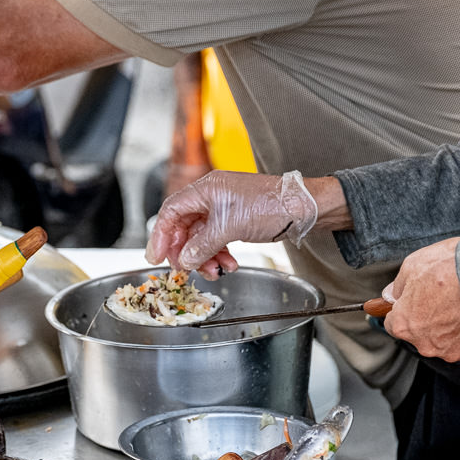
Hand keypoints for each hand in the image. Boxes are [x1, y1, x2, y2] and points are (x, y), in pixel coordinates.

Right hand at [145, 170, 316, 279]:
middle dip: (185, 252)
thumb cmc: (271, 204)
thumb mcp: (230, 227)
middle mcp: (211, 197)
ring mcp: (222, 209)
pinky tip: (227, 265)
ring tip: (214, 270)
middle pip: (184, 227)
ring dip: (204, 257)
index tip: (156, 257)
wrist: (303, 207)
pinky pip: (216, 241)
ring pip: (200, 238)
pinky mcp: (234, 221)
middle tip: (186, 270)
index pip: (171, 212)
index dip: (161, 236)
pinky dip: (218, 255)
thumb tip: (185, 260)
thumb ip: (203, 245)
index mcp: (205, 189)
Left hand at [382, 237, 459, 361]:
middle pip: (419, 334)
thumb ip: (398, 287)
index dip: (402, 309)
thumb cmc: (450, 268)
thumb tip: (391, 296)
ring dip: (449, 326)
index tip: (412, 300)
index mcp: (404, 326)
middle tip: (442, 296)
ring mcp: (452, 351)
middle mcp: (425, 344)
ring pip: (444, 340)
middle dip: (426, 318)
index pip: (393, 324)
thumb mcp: (412, 266)